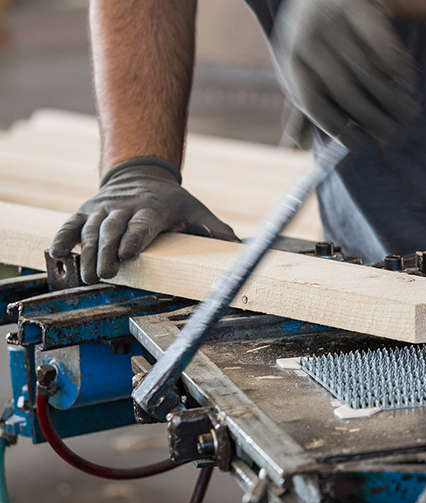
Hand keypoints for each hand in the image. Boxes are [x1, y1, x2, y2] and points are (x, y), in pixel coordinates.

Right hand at [49, 157, 237, 283]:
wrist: (140, 173)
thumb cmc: (173, 201)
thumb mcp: (197, 211)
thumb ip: (216, 231)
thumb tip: (241, 249)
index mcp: (153, 209)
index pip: (142, 225)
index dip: (133, 239)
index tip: (127, 255)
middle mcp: (124, 207)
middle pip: (112, 230)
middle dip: (106, 253)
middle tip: (103, 275)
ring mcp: (102, 209)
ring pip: (90, 231)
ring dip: (85, 254)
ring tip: (86, 276)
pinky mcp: (85, 211)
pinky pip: (70, 225)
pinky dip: (61, 239)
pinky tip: (56, 254)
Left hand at [271, 0, 418, 144]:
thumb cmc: (317, 37)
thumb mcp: (303, 66)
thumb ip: (303, 104)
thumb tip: (301, 146)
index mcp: (290, 58)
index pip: (311, 102)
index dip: (336, 127)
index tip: (360, 144)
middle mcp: (306, 38)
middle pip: (342, 89)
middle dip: (371, 117)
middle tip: (392, 136)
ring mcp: (330, 19)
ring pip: (366, 68)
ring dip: (391, 97)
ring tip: (408, 113)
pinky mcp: (356, 3)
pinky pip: (381, 41)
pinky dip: (397, 63)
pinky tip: (409, 80)